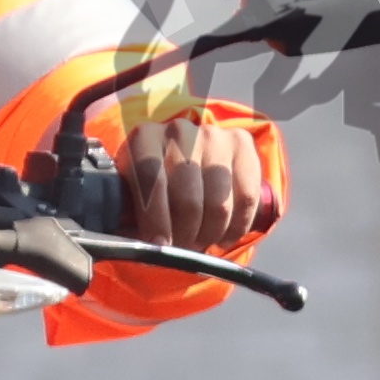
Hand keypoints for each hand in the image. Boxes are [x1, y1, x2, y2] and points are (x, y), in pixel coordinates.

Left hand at [125, 92, 277, 256]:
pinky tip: (224, 237)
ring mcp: (214, 136)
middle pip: (188, 197)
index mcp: (145, 138)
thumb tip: (147, 247)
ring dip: (210, 234)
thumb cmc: (154, 186)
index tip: (160, 245)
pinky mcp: (242, 144)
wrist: (187, 158)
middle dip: (185, 234)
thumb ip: (132, 214)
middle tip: (182, 248)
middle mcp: (180, 131)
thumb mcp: (133, 193)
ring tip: (201, 242)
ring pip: (218, 203)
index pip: (151, 178)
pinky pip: (246, 198)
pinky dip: (236, 227)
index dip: (156, 218)